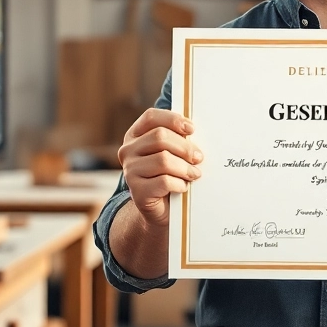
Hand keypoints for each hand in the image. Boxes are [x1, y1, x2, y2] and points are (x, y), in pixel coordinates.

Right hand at [116, 108, 202, 227]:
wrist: (161, 208)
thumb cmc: (169, 175)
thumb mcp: (172, 153)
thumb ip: (178, 139)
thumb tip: (193, 131)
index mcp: (135, 135)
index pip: (151, 117)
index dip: (173, 119)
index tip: (191, 129)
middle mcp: (128, 150)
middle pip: (160, 137)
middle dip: (185, 147)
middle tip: (198, 157)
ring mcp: (130, 171)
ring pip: (163, 160)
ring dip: (185, 168)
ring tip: (194, 174)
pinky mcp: (137, 191)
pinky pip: (164, 181)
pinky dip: (179, 184)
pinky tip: (183, 187)